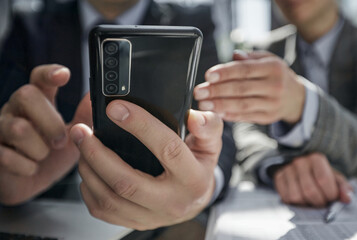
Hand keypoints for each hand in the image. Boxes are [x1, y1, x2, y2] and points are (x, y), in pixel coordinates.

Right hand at [0, 64, 91, 204]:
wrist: (32, 182)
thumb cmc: (53, 154)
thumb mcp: (74, 135)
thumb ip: (85, 118)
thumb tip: (95, 98)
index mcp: (39, 102)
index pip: (39, 78)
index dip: (49, 73)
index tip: (64, 75)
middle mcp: (16, 109)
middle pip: (26, 95)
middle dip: (50, 121)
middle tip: (61, 141)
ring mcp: (2, 128)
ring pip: (18, 128)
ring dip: (39, 148)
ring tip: (44, 156)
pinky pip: (6, 155)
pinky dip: (27, 166)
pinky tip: (32, 168)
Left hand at [70, 100, 222, 229]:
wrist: (195, 200)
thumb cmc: (199, 167)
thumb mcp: (210, 143)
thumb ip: (208, 126)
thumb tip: (193, 117)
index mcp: (192, 178)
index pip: (167, 149)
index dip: (141, 126)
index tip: (116, 108)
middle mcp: (171, 201)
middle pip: (127, 182)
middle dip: (97, 154)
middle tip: (82, 130)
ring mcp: (151, 216)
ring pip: (110, 198)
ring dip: (88, 170)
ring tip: (81, 146)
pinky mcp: (136, 222)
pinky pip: (104, 211)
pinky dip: (89, 189)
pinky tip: (88, 170)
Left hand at [194, 50, 305, 124]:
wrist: (295, 98)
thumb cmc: (274, 74)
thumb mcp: (267, 60)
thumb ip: (249, 57)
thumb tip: (234, 55)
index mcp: (273, 68)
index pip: (245, 70)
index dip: (225, 73)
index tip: (208, 76)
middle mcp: (274, 86)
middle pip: (241, 89)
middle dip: (217, 91)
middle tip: (199, 92)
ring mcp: (272, 104)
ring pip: (242, 105)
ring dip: (220, 105)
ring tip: (203, 105)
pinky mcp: (267, 118)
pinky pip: (245, 117)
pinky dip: (229, 115)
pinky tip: (216, 113)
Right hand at [274, 153, 351, 206]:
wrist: (301, 170)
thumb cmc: (321, 176)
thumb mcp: (335, 179)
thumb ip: (343, 188)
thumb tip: (347, 199)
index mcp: (316, 159)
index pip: (323, 180)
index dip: (329, 194)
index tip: (331, 198)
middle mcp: (300, 161)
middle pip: (309, 190)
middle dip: (318, 202)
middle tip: (322, 202)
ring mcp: (287, 169)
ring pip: (296, 196)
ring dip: (306, 204)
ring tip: (311, 201)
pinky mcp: (278, 178)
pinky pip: (285, 198)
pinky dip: (295, 204)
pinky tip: (301, 199)